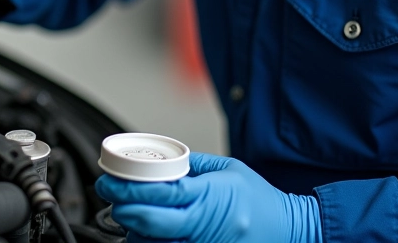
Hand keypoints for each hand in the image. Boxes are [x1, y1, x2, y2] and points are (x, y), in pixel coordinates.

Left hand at [95, 152, 321, 242]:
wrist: (288, 231)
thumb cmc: (257, 200)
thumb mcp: (227, 170)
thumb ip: (191, 166)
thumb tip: (159, 162)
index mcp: (211, 196)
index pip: (161, 192)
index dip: (129, 187)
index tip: (110, 179)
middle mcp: (207, 226)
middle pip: (151, 222)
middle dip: (123, 208)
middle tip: (109, 194)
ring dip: (133, 228)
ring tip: (125, 212)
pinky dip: (151, 241)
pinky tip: (144, 231)